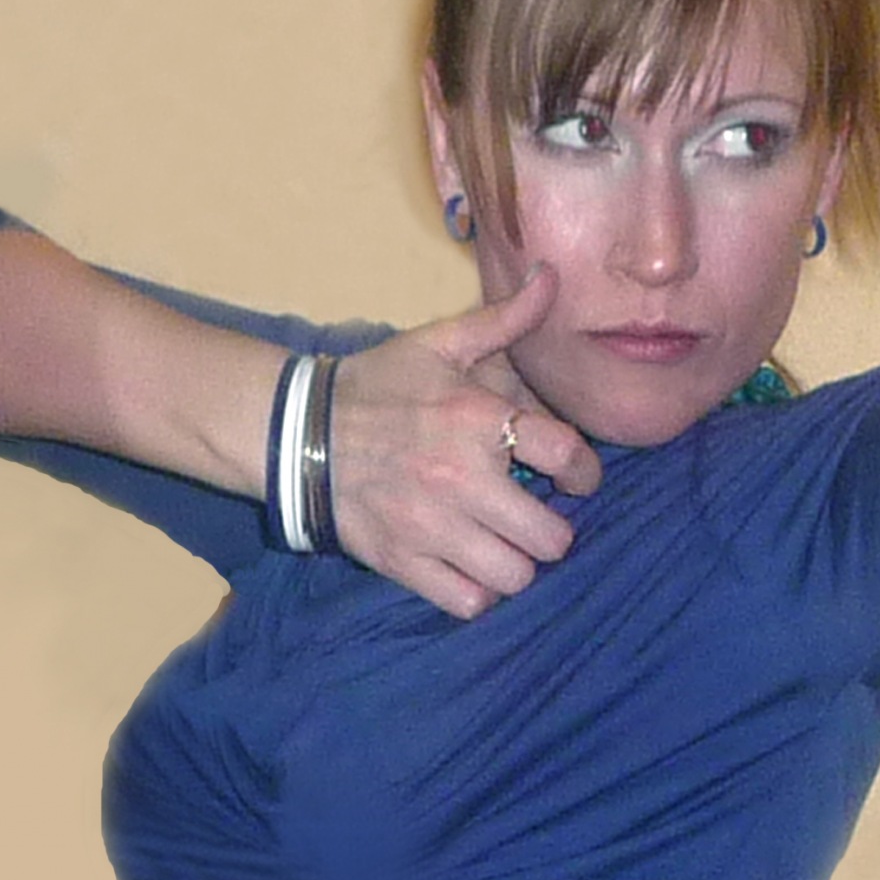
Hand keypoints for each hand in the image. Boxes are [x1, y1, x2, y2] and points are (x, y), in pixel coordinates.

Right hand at [328, 266, 601, 617]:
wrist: (294, 430)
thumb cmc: (378, 386)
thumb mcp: (439, 343)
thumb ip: (504, 319)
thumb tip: (551, 277)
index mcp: (477, 420)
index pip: (568, 457)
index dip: (585, 472)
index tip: (575, 476)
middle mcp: (460, 478)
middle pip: (550, 538)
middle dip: (552, 531)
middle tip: (537, 519)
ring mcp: (430, 526)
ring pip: (514, 576)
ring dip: (517, 564)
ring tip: (505, 545)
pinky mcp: (402, 561)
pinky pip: (468, 602)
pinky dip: (477, 592)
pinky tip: (471, 568)